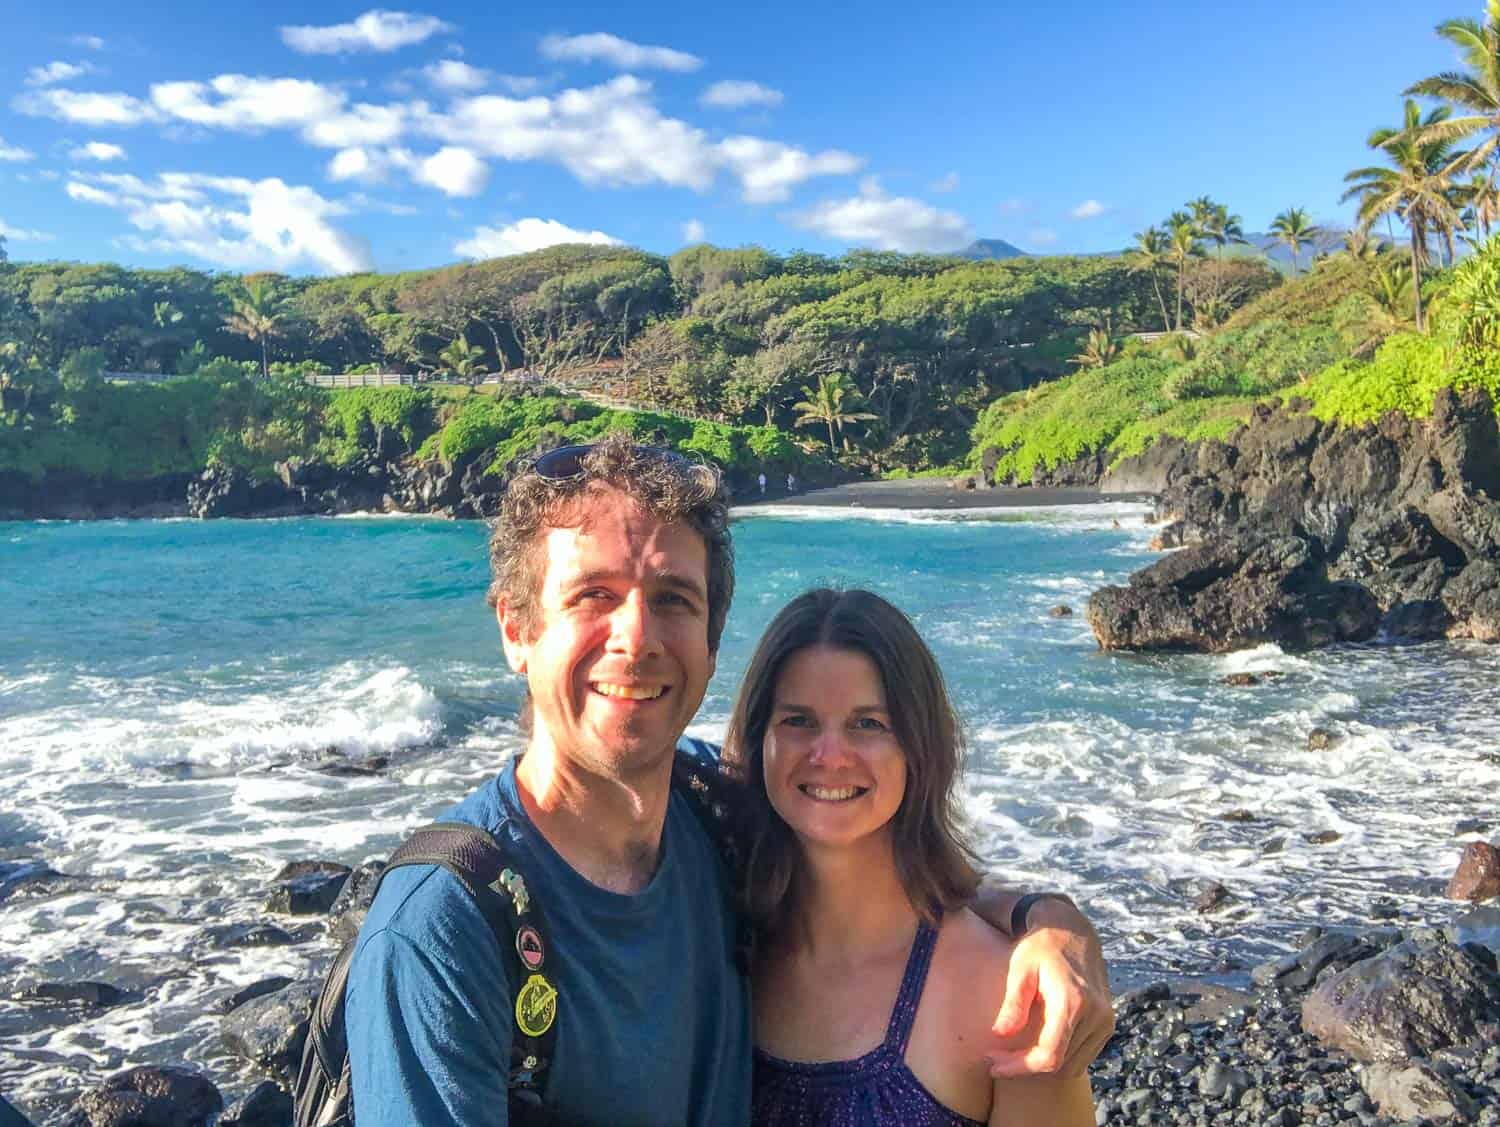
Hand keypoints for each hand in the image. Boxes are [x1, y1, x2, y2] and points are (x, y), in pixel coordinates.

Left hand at [986, 898, 1113, 1078]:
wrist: (1073, 932)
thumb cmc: (1040, 947)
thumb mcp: (1021, 968)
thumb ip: (1013, 1003)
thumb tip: (1000, 1034)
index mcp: (1073, 1001)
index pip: (1049, 1054)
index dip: (1020, 1067)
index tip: (994, 1063)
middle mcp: (1095, 1015)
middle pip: (1060, 1065)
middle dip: (1026, 1068)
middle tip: (998, 1059)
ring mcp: (1105, 1021)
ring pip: (1072, 1065)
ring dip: (1043, 1066)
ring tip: (1014, 1054)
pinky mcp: (1107, 1024)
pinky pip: (1082, 1056)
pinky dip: (1059, 1059)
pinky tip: (1036, 1046)